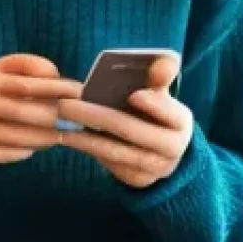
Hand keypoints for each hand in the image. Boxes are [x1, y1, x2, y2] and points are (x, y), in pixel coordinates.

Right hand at [0, 54, 81, 168]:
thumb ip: (20, 68)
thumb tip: (58, 77)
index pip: (34, 80)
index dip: (62, 86)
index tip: (82, 91)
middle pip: (37, 111)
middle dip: (63, 116)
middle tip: (80, 118)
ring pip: (30, 136)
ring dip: (52, 136)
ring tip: (63, 134)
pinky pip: (17, 153)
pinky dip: (30, 149)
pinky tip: (34, 145)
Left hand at [57, 56, 192, 188]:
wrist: (162, 150)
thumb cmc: (155, 112)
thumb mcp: (161, 94)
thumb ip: (159, 77)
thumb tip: (160, 62)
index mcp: (180, 122)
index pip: (171, 113)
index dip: (154, 104)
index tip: (133, 94)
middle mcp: (172, 148)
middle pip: (132, 131)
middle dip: (97, 116)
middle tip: (66, 104)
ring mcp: (154, 168)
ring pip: (115, 151)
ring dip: (85, 137)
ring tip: (61, 122)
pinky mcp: (136, 179)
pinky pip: (109, 164)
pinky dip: (88, 148)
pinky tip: (68, 135)